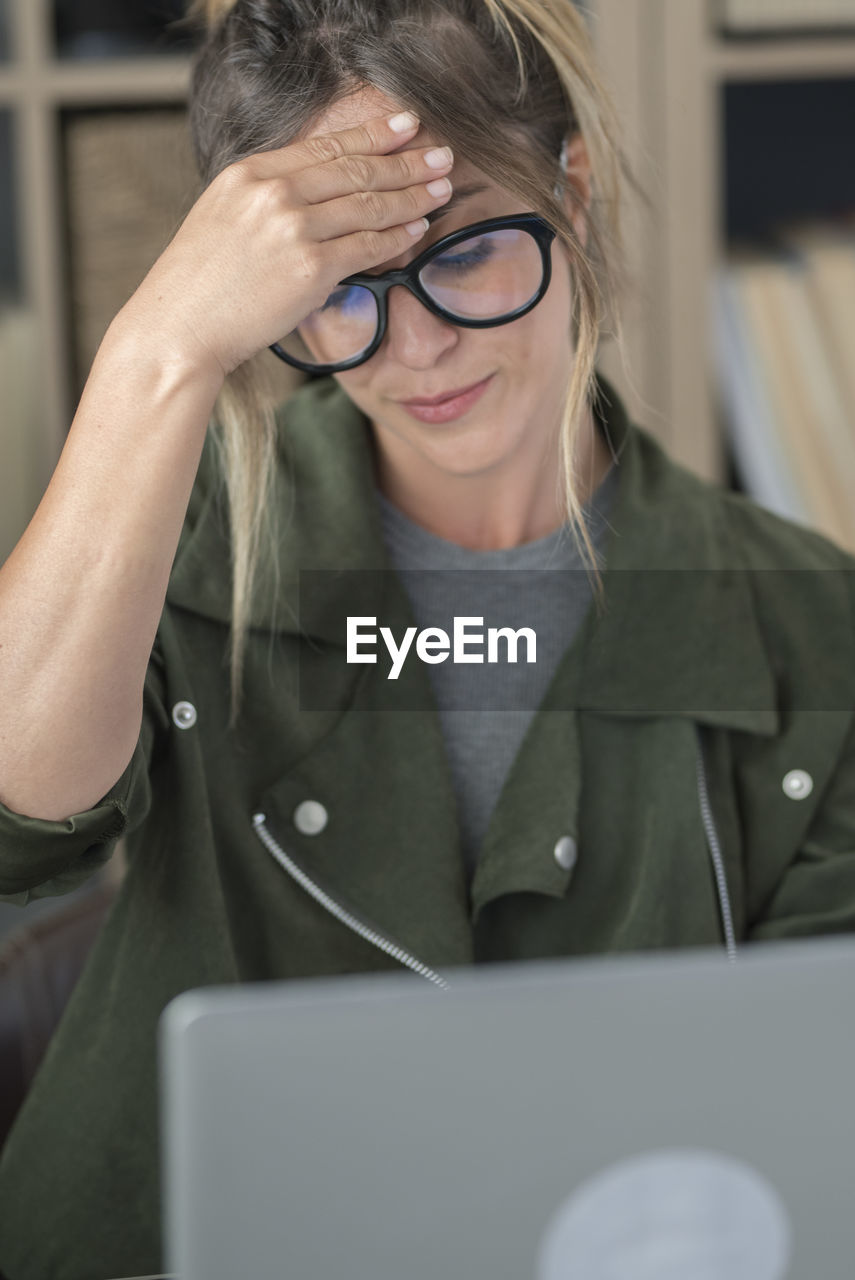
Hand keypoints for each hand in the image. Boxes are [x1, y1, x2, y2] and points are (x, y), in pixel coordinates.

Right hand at [121, 112, 453, 379]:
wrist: (178, 326)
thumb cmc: (201, 284)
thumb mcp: (225, 217)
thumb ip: (267, 197)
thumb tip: (320, 193)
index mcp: (250, 172)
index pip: (324, 146)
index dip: (372, 134)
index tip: (405, 125)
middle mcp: (273, 193)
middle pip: (354, 168)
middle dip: (405, 160)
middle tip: (441, 155)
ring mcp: (292, 229)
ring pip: (367, 205)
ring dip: (411, 195)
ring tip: (440, 189)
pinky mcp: (309, 269)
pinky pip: (367, 247)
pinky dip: (398, 237)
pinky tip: (417, 229)